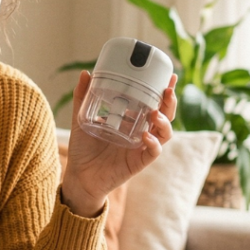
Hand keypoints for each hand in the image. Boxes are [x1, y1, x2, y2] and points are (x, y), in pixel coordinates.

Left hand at [60, 72, 176, 216]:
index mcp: (131, 120)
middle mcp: (140, 131)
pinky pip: (153, 151)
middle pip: (165, 114)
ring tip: (155, 112)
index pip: (153, 101)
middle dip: (170, 101)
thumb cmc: (83, 148)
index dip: (162, 89)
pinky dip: (153, 143)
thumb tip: (85, 74)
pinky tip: (146, 135)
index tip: (169, 75)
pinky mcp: (139, 161)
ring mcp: (141, 146)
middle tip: (168, 89)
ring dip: (164, 121)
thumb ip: (82, 98)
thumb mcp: (81, 119)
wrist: (78, 175)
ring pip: (165, 132)